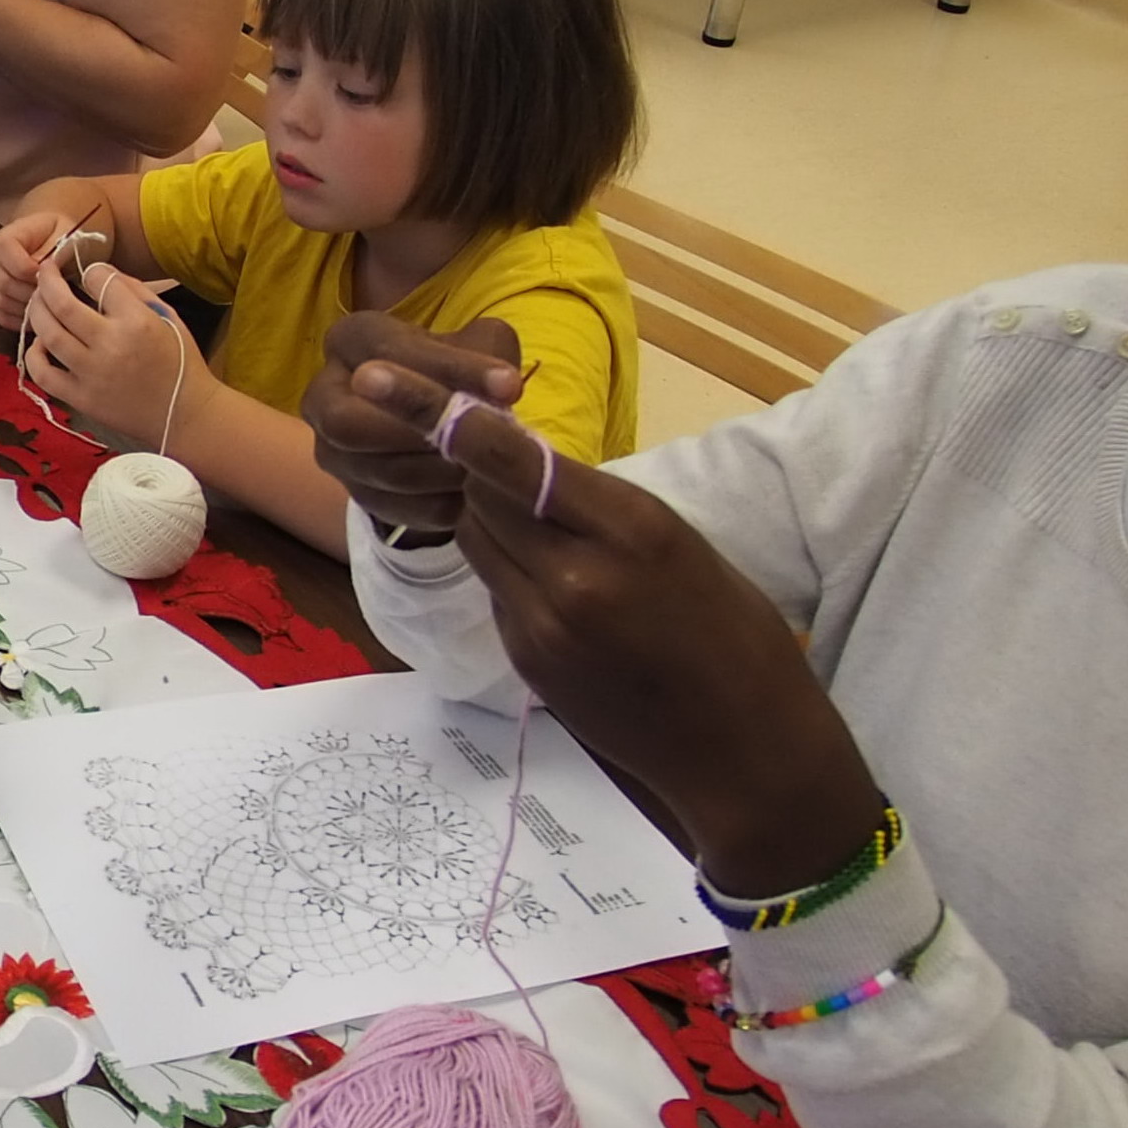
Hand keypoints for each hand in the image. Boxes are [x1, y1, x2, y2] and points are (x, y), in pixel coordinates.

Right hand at [0, 208, 70, 327]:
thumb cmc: (59, 236)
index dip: (29, 270)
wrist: (53, 240)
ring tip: (47, 303)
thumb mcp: (63, 233)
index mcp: (4, 239)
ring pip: (1, 302)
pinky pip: (0, 316)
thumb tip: (40, 270)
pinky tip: (37, 313)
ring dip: (26, 307)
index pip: (5, 254)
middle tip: (53, 293)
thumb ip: (52, 250)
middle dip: (31, 292)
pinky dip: (19, 319)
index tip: (50, 276)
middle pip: (3, 283)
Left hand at [22, 260, 203, 452]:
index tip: (88, 273)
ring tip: (38, 301)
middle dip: (47, 281)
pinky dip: (34, 355)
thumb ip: (133, 290)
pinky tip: (41, 343)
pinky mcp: (81, 398)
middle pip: (62, 303)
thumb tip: (98, 271)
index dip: (89, 271)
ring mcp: (92, 374)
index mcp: (136, 321)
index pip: (98, 279)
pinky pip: (43, 374)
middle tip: (43, 272)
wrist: (183, 414)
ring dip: (36, 311)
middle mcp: (110, 345)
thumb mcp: (167, 316)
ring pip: (48, 334)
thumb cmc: (179, 362)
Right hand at [301, 314, 522, 539]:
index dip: (453, 370)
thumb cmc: (454, 369)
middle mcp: (322, 395)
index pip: (391, 353)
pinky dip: (439, 505)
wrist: (436, 416)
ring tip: (489, 465)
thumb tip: (504, 388)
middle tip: (480, 441)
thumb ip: (489, 355)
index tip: (511, 388)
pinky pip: (394, 508)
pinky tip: (475, 493)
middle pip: (351, 422)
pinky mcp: (353, 493)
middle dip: (419, 433)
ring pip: (379, 471)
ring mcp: (331, 450)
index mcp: (350, 340)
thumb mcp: (476, 344)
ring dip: (440, 472)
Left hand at [341, 344, 882, 891]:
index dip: (443, 419)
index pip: (510, 461)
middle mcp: (574, 575)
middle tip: (516, 474)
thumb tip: (532, 471)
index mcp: (630, 529)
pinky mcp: (528, 663)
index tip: (384, 381)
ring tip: (548, 536)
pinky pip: (495, 593)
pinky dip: (511, 576)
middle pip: (480, 498)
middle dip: (487, 477)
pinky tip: (560, 593)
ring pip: (478, 543)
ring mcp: (543, 626)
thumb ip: (601, 508)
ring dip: (492, 524)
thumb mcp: (680, 544)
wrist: (743, 746)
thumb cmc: (736, 633)